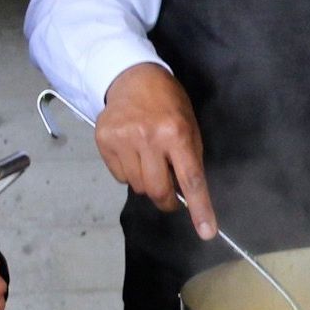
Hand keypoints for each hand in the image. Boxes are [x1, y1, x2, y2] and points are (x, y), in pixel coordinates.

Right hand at [95, 63, 216, 238]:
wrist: (132, 76)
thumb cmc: (168, 102)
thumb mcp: (189, 125)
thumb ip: (189, 158)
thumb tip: (187, 195)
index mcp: (176, 133)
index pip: (190, 179)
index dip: (199, 208)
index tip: (206, 232)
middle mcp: (148, 137)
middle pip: (157, 190)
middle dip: (166, 200)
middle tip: (170, 198)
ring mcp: (123, 139)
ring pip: (137, 186)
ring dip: (146, 183)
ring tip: (149, 160)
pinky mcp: (104, 140)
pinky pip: (120, 176)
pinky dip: (129, 172)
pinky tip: (132, 152)